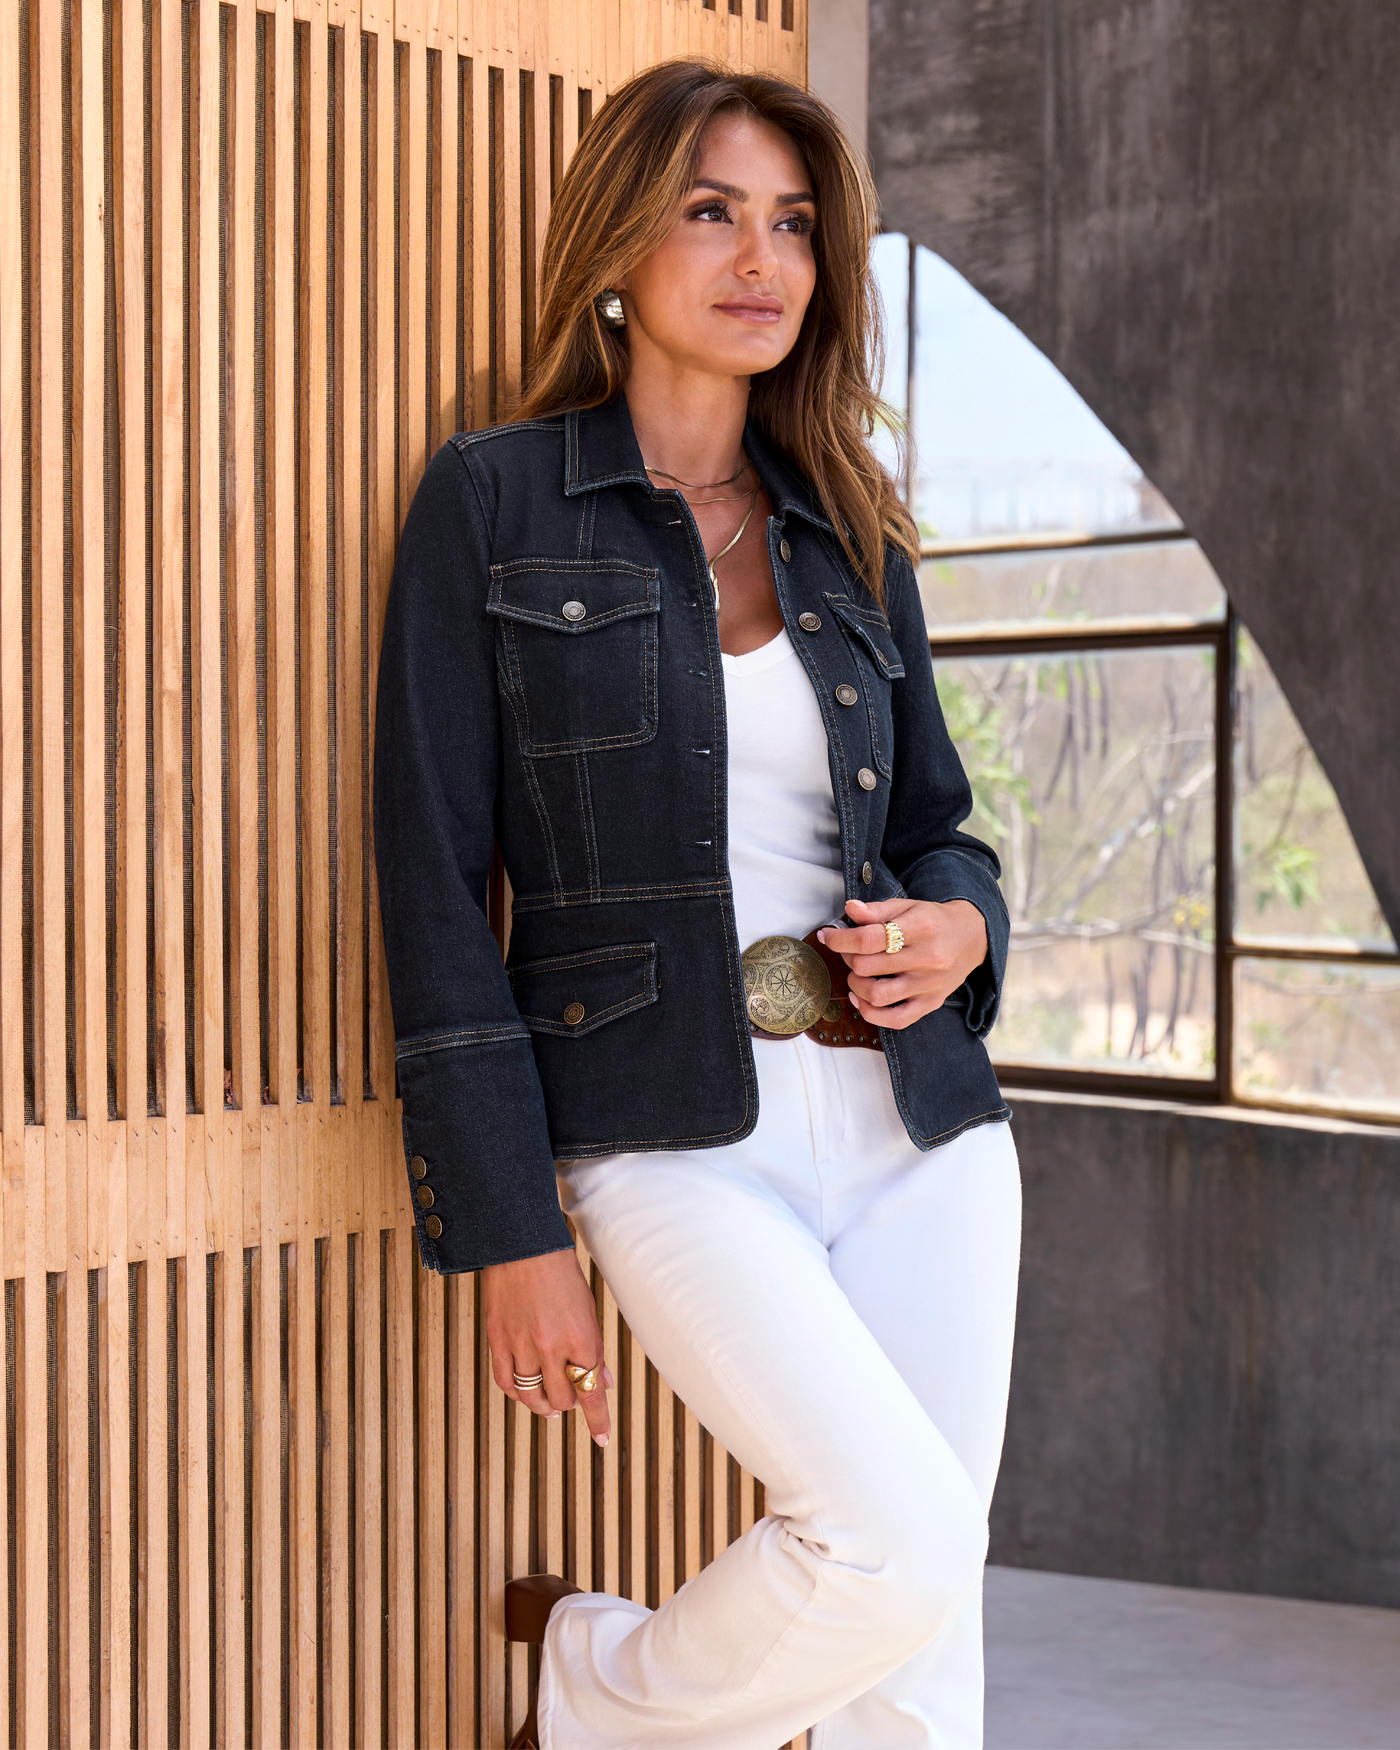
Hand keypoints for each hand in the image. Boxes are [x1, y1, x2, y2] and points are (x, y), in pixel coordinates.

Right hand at [483, 1248, 612, 1445]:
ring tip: (548, 1403)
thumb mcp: (588, 1308)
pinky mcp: (498, 1340)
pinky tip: (524, 1391)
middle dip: (570, 1402)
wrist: (522, 1245)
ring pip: (533, 1396)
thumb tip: (604, 1381)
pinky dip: (517, 1393)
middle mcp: (552, 1346)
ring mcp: (522, 1345)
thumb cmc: (560, 1272)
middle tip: (570, 1396)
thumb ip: (594, 1348)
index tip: (602, 1438)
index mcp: (582, 1337)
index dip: (598, 1419)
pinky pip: (506, 1382)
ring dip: (544, 1404)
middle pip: (563, 1398)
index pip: (593, 1391)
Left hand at [817, 896, 987, 1032]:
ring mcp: (930, 984)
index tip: (827, 935)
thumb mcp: (908, 906)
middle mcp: (927, 958)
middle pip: (868, 966)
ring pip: (877, 995)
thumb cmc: (933, 920)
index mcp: (920, 928)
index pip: (868, 938)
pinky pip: (896, 1019)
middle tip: (848, 951)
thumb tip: (849, 910)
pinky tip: (862, 999)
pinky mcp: (931, 1003)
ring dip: (855, 985)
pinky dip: (871, 1013)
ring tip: (857, 974)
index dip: (840, 938)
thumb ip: (877, 910)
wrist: (973, 937)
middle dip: (848, 958)